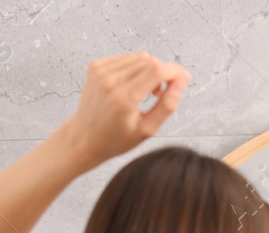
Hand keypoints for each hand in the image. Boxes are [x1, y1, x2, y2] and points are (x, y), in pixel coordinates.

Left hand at [61, 51, 190, 166]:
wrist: (83, 138)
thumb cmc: (116, 139)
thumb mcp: (147, 130)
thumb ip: (167, 106)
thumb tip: (182, 83)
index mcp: (124, 98)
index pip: (157, 70)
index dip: (176, 71)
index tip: (185, 78)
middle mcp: (110, 80)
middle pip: (150, 61)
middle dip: (164, 73)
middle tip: (162, 93)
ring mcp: (100, 70)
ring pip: (139, 57)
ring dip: (150, 70)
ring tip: (147, 92)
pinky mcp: (96, 66)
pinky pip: (126, 58)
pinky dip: (135, 68)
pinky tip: (133, 85)